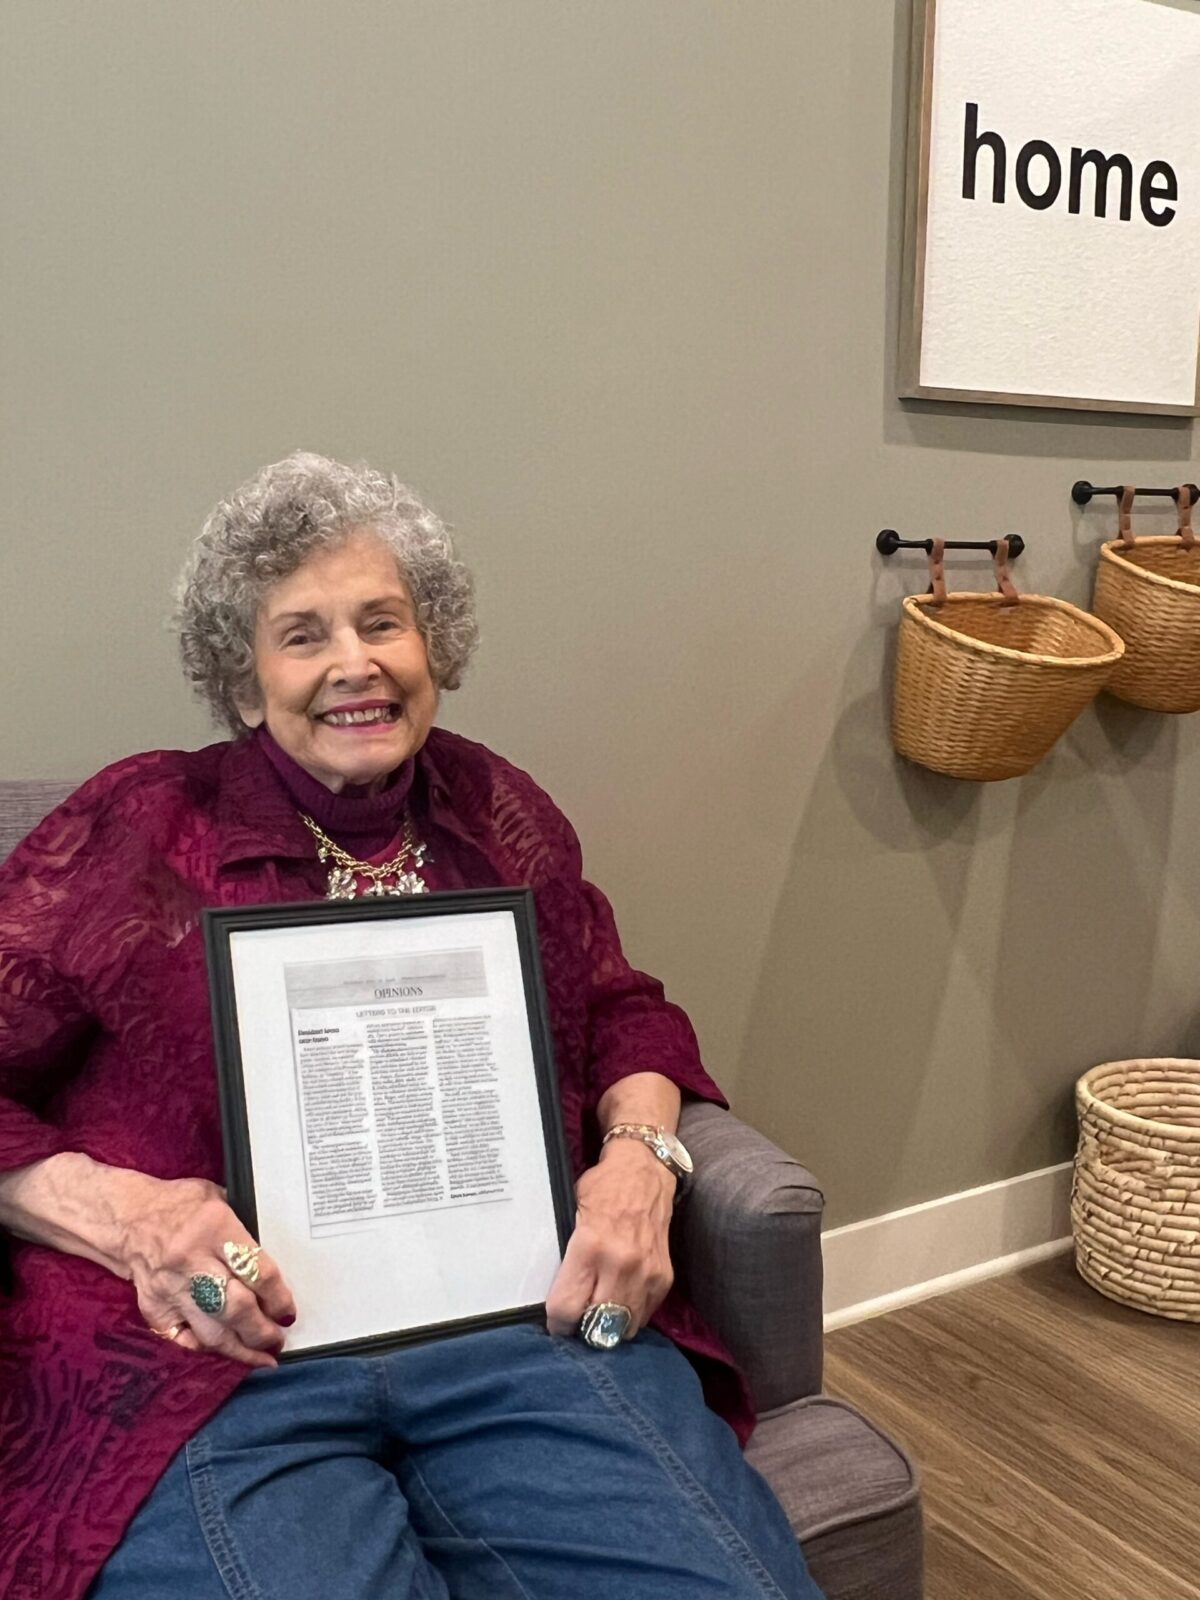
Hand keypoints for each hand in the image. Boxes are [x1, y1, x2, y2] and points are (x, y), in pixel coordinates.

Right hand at [112, 1170, 296, 1367]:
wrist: (127, 1217)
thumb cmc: (180, 1205)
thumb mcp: (219, 1198)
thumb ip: (245, 1227)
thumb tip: (273, 1265)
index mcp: (214, 1228)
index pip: (255, 1272)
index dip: (278, 1298)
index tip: (287, 1312)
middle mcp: (191, 1261)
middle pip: (236, 1308)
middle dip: (262, 1331)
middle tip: (277, 1339)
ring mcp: (170, 1289)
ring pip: (211, 1332)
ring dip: (241, 1349)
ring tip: (262, 1356)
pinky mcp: (154, 1308)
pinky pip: (183, 1341)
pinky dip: (206, 1351)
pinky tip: (226, 1353)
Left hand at [545, 1139, 674, 1340]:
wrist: (645, 1171)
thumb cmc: (602, 1188)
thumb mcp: (571, 1211)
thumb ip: (565, 1253)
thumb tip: (551, 1290)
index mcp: (590, 1247)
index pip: (568, 1308)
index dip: (557, 1322)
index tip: (556, 1320)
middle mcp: (621, 1265)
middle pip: (596, 1328)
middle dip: (581, 1329)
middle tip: (575, 1321)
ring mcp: (646, 1274)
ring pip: (622, 1329)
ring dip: (608, 1328)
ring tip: (597, 1314)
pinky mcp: (664, 1278)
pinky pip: (643, 1316)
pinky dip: (629, 1316)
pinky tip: (618, 1301)